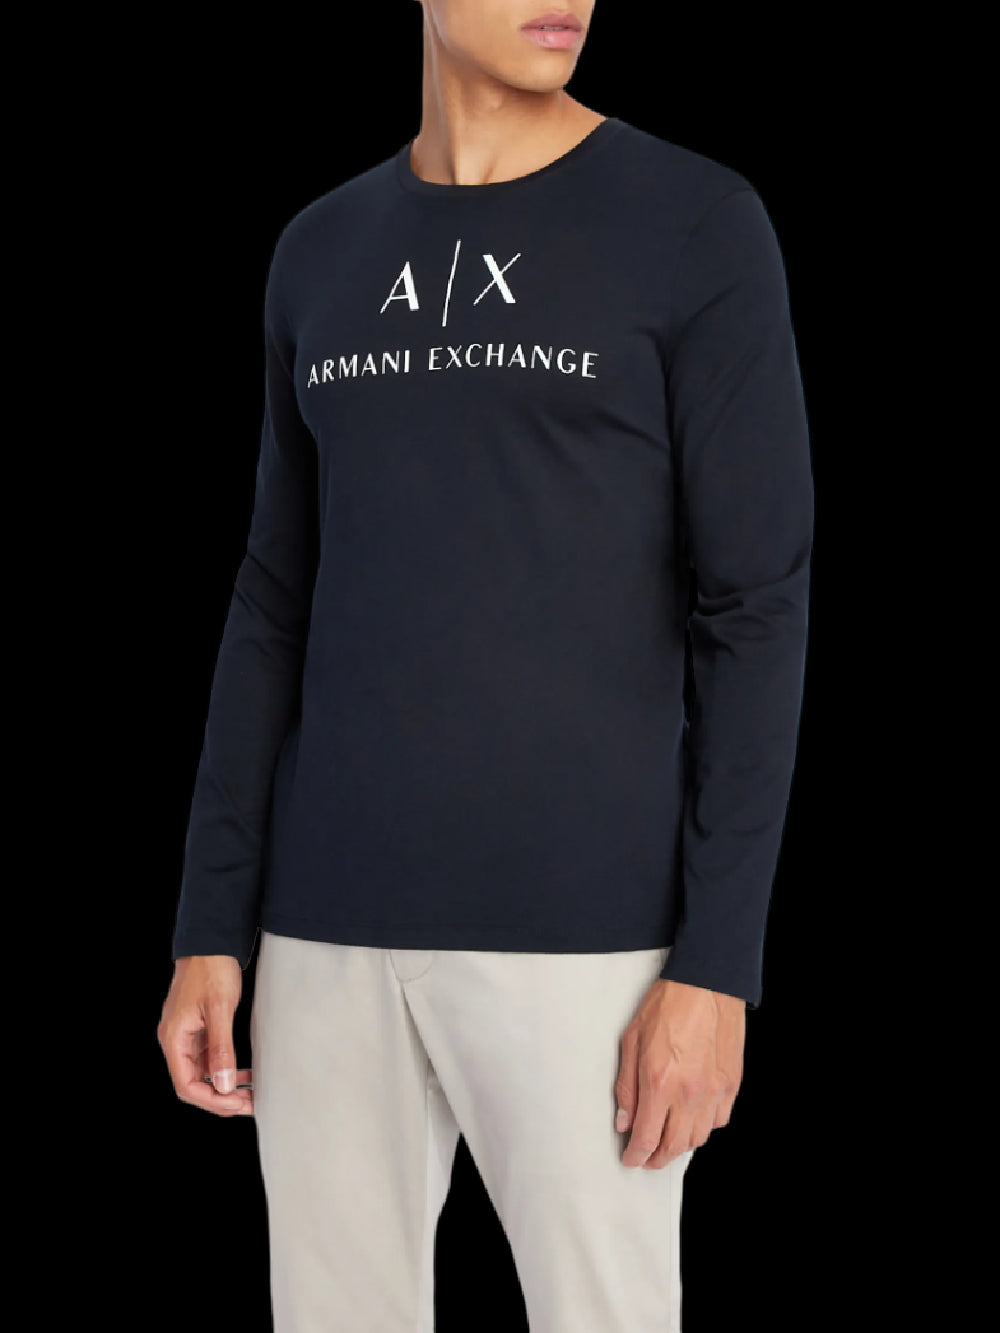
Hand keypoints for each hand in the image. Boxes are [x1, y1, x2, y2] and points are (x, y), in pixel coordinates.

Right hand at [157, 955, 253, 1116]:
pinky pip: (208, 1060)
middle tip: (249, 1104)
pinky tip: (243, 1074)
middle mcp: (176, 1041)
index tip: (238, 1104)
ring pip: (202, 1074)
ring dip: (224, 1087)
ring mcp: (187, 1036)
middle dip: (221, 1098)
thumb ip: (220, 1048)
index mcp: (174, 1039)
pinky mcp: (198, 1031)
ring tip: (250, 1094)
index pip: (186, 1086)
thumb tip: (223, 1085)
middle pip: (193, 1084)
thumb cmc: (211, 969)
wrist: (211, 943)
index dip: (212, 1100)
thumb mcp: (219, 1009)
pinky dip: (225, 1070)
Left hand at [615, 978, 744, 1167]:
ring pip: (699, 1138)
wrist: (706, 982)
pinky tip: (693, 1119)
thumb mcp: (632, 1040)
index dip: (636, 1157)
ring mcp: (714, 1091)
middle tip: (647, 1158)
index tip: (630, 1160)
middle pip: (674, 1146)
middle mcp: (689, 1093)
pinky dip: (704, 1127)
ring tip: (668, 1141)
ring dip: (681, 1145)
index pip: (646, 1138)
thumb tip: (625, 1122)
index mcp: (659, 1083)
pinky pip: (719, 1120)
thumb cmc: (667, 1005)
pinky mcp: (731, 1084)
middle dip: (657, 1159)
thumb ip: (627, 1086)